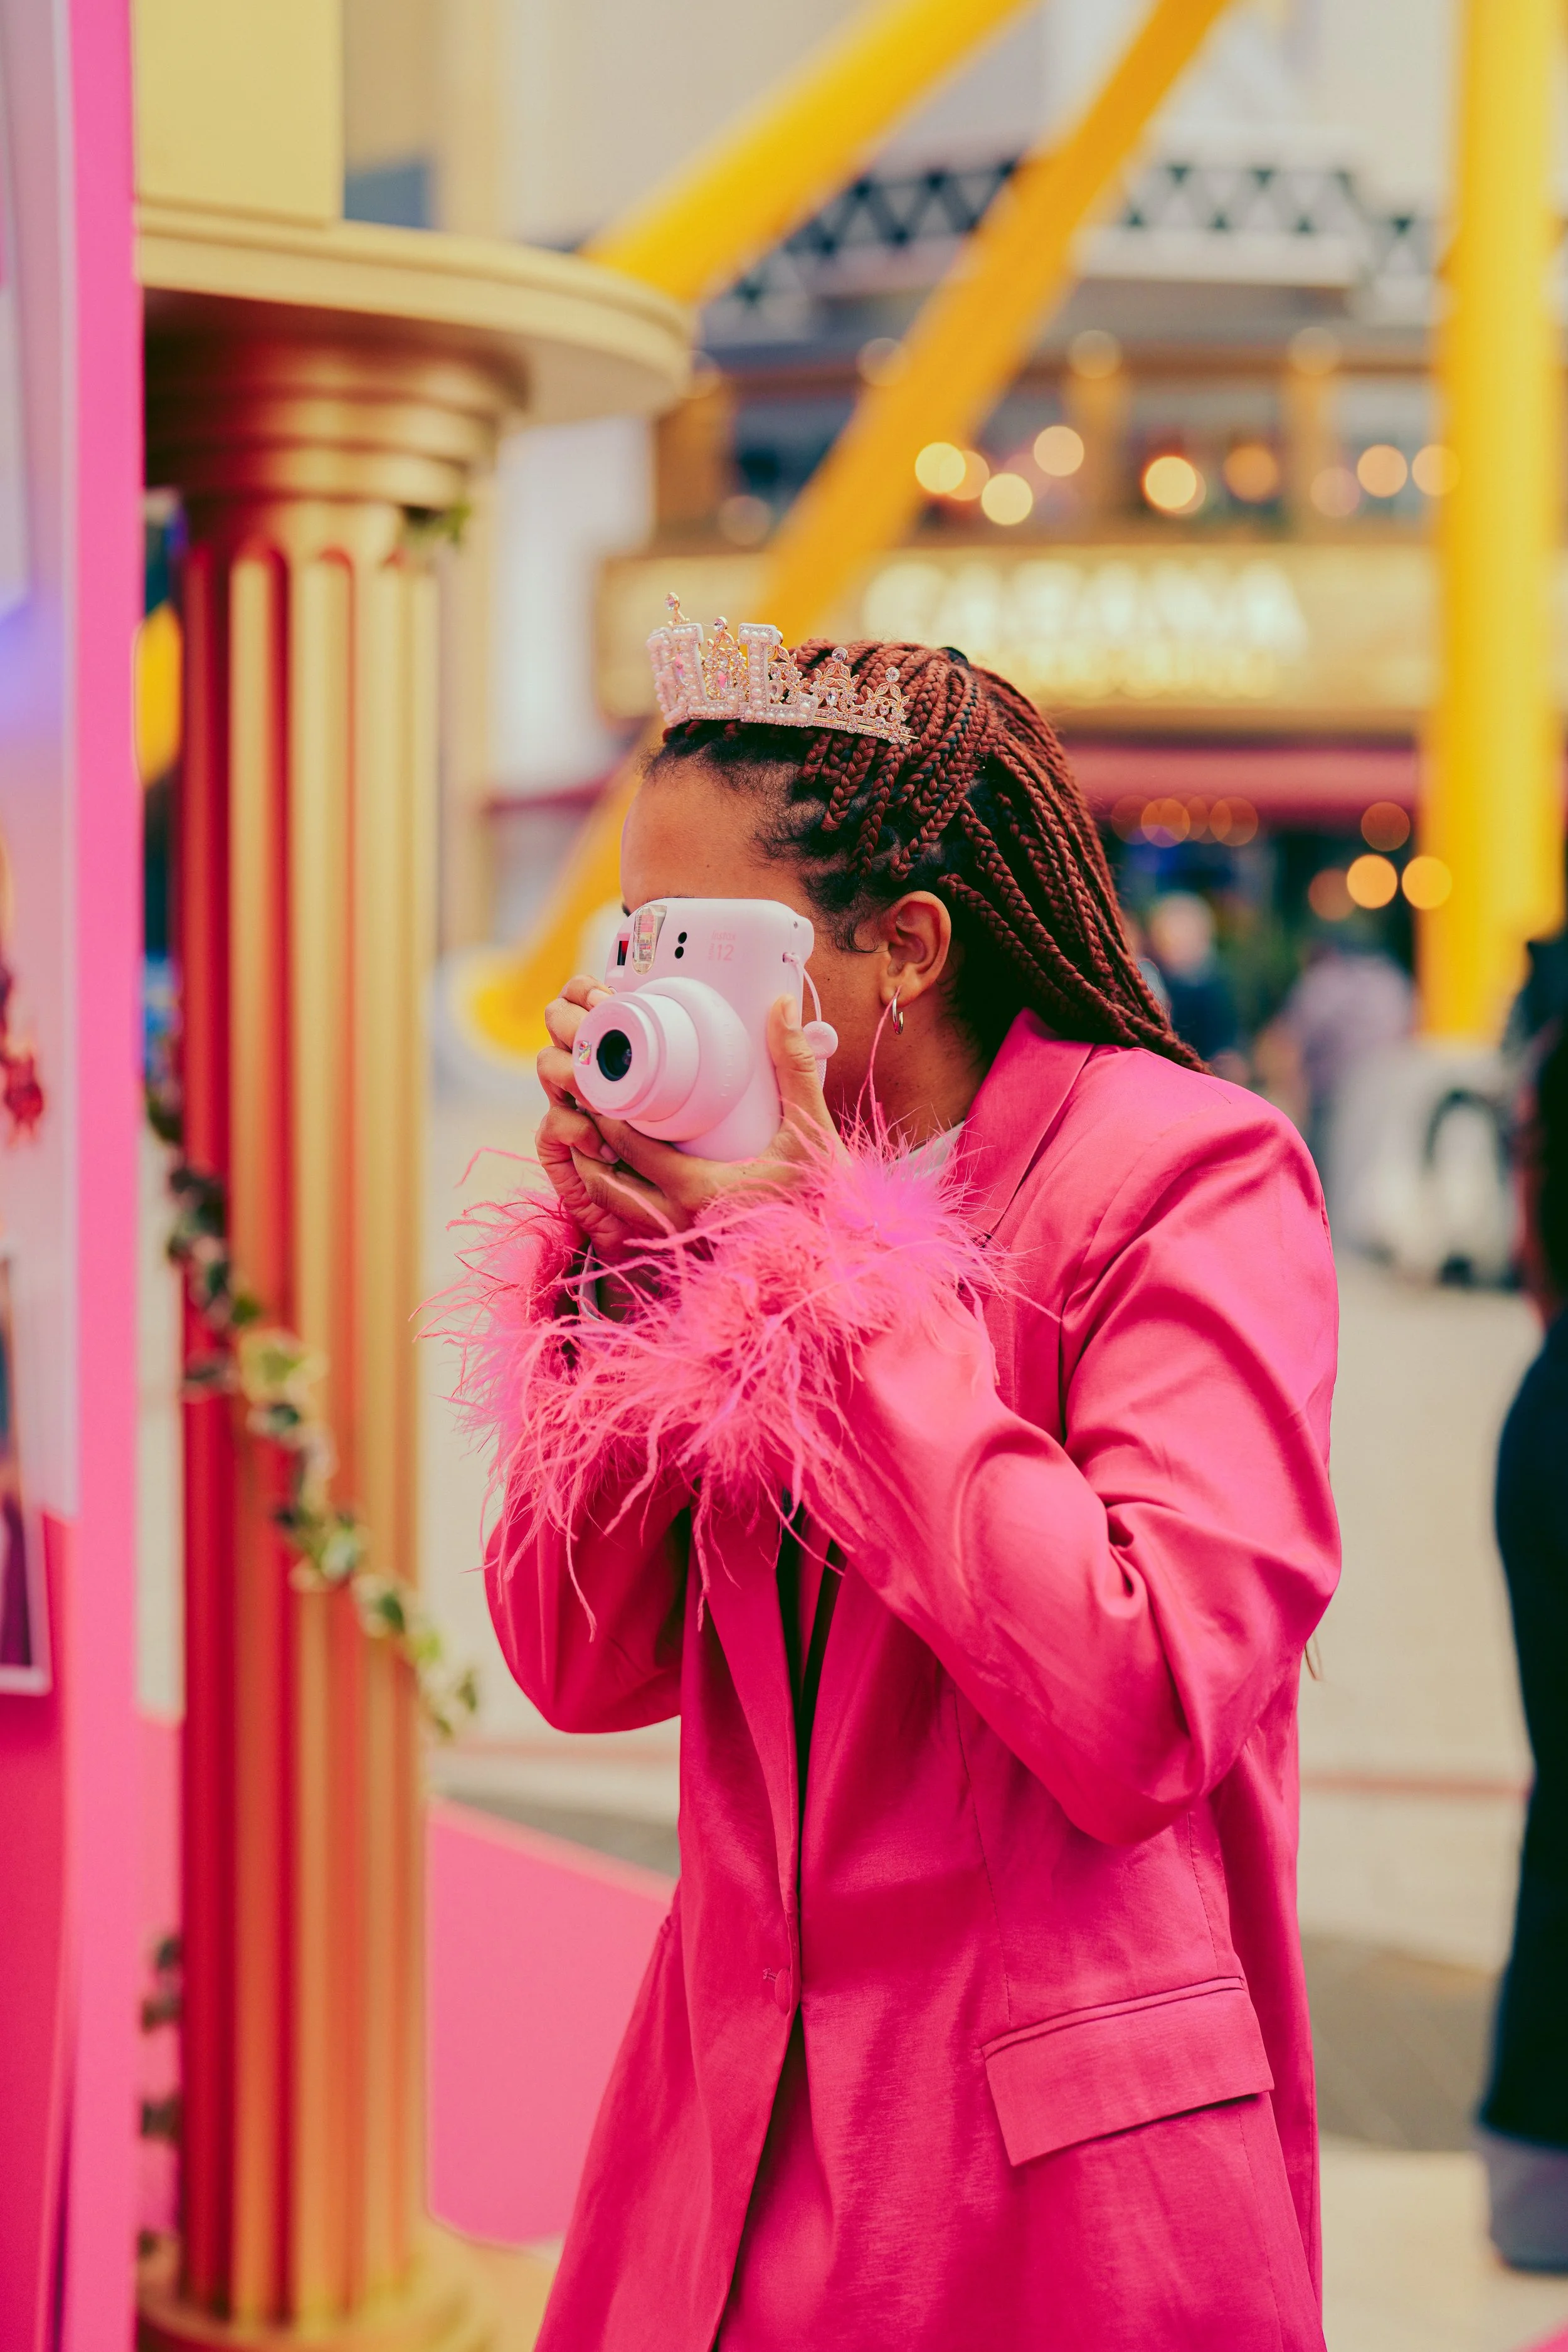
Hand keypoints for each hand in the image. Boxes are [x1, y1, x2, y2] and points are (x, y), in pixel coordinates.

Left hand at [535, 989, 843, 1258]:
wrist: (834, 1250)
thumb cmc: (823, 1194)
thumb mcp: (811, 1128)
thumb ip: (795, 1067)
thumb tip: (781, 1007)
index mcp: (700, 1188)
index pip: (630, 1145)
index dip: (606, 1109)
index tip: (598, 1077)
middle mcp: (679, 1218)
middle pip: (605, 1176)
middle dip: (589, 1135)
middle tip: (585, 1095)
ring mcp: (678, 1237)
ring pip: (610, 1206)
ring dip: (595, 1168)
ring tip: (588, 1130)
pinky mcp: (682, 1248)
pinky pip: (628, 1223)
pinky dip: (613, 1195)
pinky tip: (614, 1167)